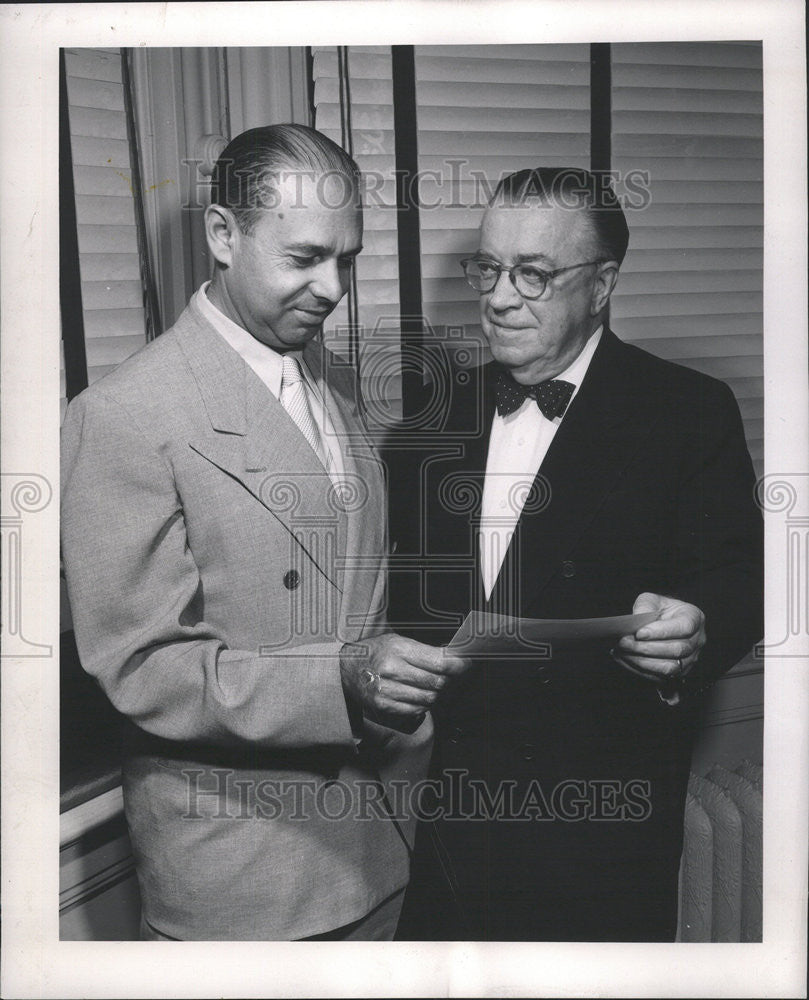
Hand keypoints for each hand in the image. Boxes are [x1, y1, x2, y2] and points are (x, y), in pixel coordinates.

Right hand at [340, 633, 471, 732]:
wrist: (345, 668)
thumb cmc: (375, 651)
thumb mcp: (397, 641)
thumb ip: (424, 651)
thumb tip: (453, 659)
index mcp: (398, 649)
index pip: (438, 661)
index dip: (457, 664)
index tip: (465, 663)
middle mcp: (392, 669)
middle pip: (436, 682)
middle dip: (447, 680)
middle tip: (450, 675)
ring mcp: (387, 690)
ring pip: (428, 698)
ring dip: (435, 694)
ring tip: (431, 685)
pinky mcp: (383, 706)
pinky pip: (416, 710)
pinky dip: (423, 704)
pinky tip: (419, 695)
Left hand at [611, 593, 705, 689]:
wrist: (662, 621)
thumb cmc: (659, 609)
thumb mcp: (652, 599)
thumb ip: (645, 606)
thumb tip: (636, 621)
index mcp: (695, 618)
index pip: (684, 627)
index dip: (661, 632)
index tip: (639, 633)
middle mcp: (697, 641)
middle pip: (677, 650)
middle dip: (647, 648)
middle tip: (624, 642)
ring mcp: (690, 659)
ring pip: (670, 667)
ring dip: (643, 662)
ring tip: (623, 652)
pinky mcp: (679, 673)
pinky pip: (661, 677)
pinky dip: (641, 670)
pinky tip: (626, 660)